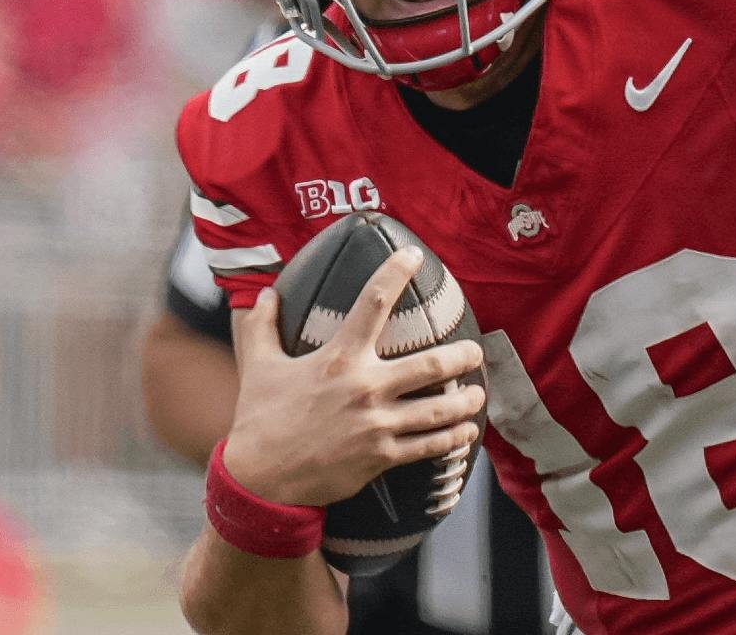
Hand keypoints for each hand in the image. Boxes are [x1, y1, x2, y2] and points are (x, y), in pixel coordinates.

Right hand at [222, 247, 485, 506]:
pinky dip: (453, 437)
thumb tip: (265, 293)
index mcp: (338, 358)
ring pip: (439, 409)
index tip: (415, 256)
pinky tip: (466, 430)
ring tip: (477, 393)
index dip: (396, 273)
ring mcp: (377, 424)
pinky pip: (429, 445)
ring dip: (466, 400)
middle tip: (475, 352)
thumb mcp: (258, 367)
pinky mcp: (382, 455)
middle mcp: (364, 388)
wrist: (260, 480)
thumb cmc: (260, 419)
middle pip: (431, 365)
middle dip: (463, 356)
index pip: (373, 303)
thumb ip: (261, 327)